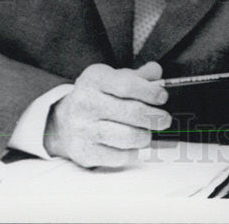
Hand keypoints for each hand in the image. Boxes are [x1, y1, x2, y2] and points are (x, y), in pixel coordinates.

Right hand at [43, 61, 170, 167]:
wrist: (64, 122)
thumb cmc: (99, 97)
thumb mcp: (114, 78)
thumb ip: (139, 75)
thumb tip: (157, 73)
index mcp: (94, 79)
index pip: (127, 85)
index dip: (150, 92)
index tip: (163, 97)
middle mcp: (85, 103)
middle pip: (131, 112)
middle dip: (154, 117)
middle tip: (164, 119)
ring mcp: (82, 129)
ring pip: (127, 137)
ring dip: (145, 136)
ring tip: (148, 132)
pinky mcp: (84, 152)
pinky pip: (119, 156)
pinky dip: (133, 152)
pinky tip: (133, 145)